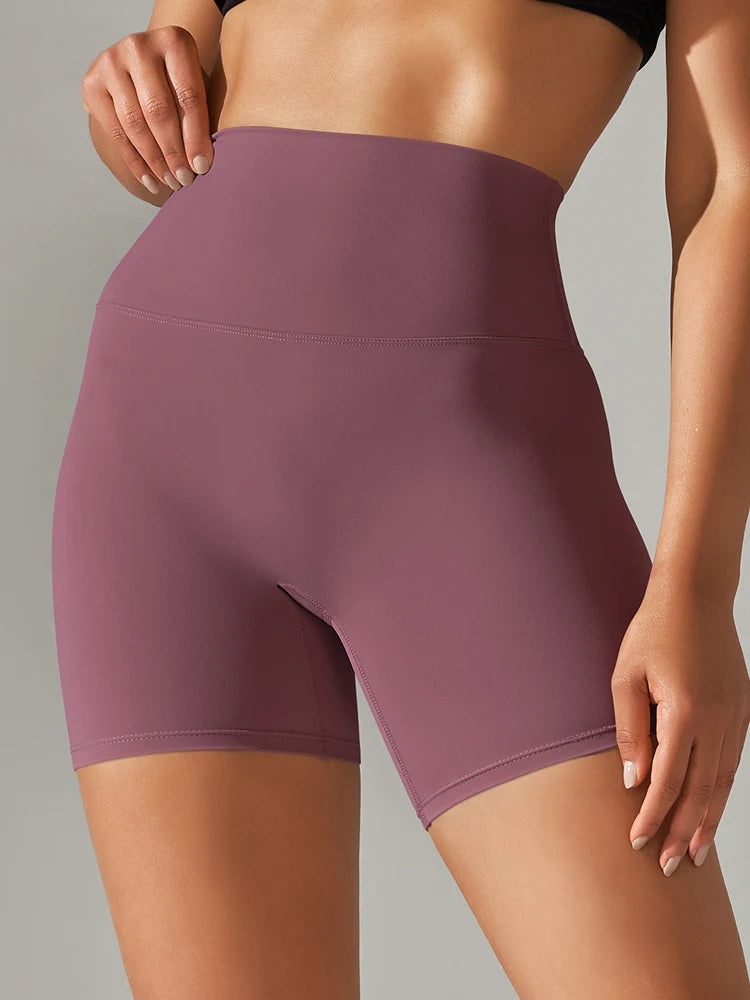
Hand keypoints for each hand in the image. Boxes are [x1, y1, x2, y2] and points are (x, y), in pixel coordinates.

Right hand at [81, 26, 213, 196]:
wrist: (142, 66)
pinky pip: (116, 132)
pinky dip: (135, 162)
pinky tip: (150, 181)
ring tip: (171, 183)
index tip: (203, 167)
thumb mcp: (196, 88)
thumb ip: (199, 116)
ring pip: (135, 123)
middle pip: (158, 110)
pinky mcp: (91, 83)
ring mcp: (111, 62)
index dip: (196, 136)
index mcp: (174, 41)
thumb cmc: (179, 84)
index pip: (188, 95)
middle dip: (174, 152)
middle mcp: (139, 46)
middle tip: (185, 180)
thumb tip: (201, 164)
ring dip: (155, 161)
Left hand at [611, 570, 749, 875]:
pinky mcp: (742, 710)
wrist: (695, 596)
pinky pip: (732, 761)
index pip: (668, 780)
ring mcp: (735, 716)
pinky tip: (711, 808)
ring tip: (693, 852)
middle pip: (700, 791)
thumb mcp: (625, 677)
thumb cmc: (652, 632)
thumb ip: (629, 731)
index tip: (636, 841)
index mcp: (685, 712)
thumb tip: (632, 780)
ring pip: (722, 781)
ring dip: (708, 819)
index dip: (652, 815)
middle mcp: (717, 720)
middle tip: (667, 867)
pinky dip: (721, 790)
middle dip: (682, 832)